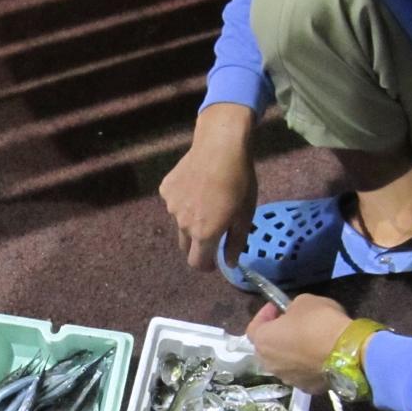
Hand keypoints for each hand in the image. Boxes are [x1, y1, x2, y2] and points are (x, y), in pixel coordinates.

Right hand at [159, 103, 257, 270]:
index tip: (213, 261)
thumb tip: (229, 263)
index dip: (206, 265)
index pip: (197, 263)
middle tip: (212, 230)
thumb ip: (236, 243)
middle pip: (186, 246)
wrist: (220, 145)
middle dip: (198, 245)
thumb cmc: (239, 181)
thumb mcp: (245, 215)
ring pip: (180, 223)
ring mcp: (171, 206)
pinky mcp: (166, 189)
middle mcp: (183, 224)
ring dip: (191, 220)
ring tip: (206, 199)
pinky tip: (196, 185)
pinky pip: (174, 203)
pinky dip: (184, 201)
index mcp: (204, 234)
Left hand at [245, 295, 352, 393]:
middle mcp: (269, 364)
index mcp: (263, 341)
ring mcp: (287, 379)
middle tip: (290, 324)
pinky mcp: (306, 388)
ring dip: (290, 352)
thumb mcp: (304, 301)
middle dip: (275, 336)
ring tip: (306, 342)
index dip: (264, 315)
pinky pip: (301, 373)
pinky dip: (305, 365)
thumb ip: (291, 308)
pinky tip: (318, 357)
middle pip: (267, 348)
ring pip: (283, 363)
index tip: (276, 307)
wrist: (347, 352)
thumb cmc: (319, 322)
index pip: (254, 327)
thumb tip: (292, 315)